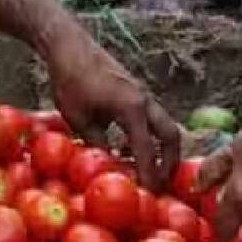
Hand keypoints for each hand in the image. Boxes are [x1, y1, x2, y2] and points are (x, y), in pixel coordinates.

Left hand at [43, 23, 179, 190]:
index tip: (149, 195)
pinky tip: (129, 149)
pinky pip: (152, 119)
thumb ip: (98, 144)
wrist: (70, 47)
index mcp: (133, 109)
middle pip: (171, 136)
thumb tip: (110, 167)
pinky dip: (149, 136)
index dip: (149, 175)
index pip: (147, 150)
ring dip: (161, 149)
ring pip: (164, 126)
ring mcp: (143, 95)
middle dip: (170, 162)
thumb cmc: (71, 82)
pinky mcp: (136, 92)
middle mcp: (145, 101)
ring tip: (149, 171)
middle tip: (160, 184)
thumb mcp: (80, 120)